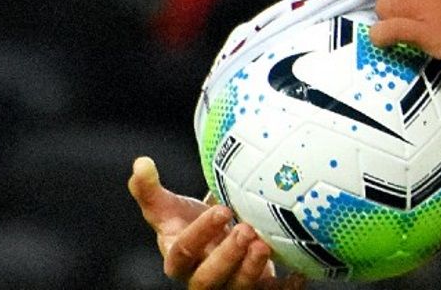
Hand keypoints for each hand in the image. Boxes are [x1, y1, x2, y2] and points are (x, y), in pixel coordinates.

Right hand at [128, 156, 307, 289]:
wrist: (213, 244)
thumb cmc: (188, 224)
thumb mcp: (167, 209)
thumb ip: (148, 190)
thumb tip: (141, 163)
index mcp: (177, 259)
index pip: (182, 252)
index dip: (200, 234)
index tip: (222, 209)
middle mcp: (200, 279)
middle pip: (207, 279)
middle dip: (226, 257)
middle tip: (246, 230)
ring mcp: (227, 289)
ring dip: (251, 271)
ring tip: (265, 245)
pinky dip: (285, 288)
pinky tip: (299, 272)